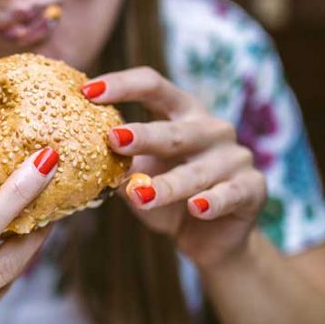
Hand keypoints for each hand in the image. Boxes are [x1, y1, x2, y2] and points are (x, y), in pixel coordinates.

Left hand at [81, 67, 265, 269]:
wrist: (210, 239)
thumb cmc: (168, 197)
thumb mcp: (139, 176)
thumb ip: (116, 161)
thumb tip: (72, 152)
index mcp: (181, 112)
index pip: (152, 86)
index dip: (122, 84)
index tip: (87, 90)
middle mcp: (210, 127)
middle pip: (174, 129)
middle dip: (143, 135)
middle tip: (114, 139)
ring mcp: (235, 156)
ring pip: (196, 171)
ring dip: (167, 185)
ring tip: (139, 195)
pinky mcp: (253, 188)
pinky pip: (230, 194)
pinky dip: (213, 201)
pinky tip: (197, 208)